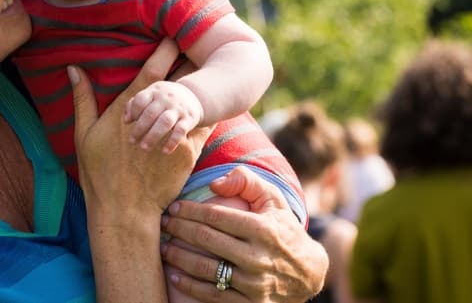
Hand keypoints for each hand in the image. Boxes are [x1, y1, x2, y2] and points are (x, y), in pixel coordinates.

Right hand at [71, 40, 203, 213]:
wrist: (124, 209)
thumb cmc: (99, 172)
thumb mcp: (83, 133)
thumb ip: (83, 98)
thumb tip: (73, 68)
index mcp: (131, 109)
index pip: (153, 71)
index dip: (165, 50)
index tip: (172, 35)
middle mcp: (156, 118)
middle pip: (180, 82)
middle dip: (189, 62)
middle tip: (199, 46)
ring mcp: (175, 135)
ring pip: (197, 102)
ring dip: (204, 87)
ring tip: (214, 72)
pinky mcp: (189, 154)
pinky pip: (206, 127)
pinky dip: (211, 114)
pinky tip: (218, 105)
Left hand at [125, 80, 204, 152]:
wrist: (193, 96)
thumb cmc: (163, 99)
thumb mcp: (151, 95)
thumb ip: (135, 104)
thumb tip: (126, 120)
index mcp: (155, 91)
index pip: (141, 100)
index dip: (133, 111)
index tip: (128, 123)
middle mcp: (166, 98)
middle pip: (151, 113)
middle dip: (140, 128)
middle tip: (131, 141)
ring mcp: (178, 108)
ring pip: (165, 122)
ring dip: (153, 136)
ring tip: (144, 148)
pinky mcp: (189, 119)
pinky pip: (180, 131)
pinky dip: (172, 142)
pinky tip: (165, 151)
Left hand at [160, 167, 327, 302]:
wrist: (308, 274)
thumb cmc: (283, 229)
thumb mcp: (273, 199)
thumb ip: (246, 180)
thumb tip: (214, 184)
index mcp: (263, 229)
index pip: (215, 217)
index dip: (189, 211)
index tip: (173, 207)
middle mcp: (259, 257)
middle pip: (206, 240)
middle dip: (178, 230)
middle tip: (162, 224)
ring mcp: (255, 283)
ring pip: (206, 269)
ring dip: (178, 258)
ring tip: (163, 248)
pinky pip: (213, 296)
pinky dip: (190, 286)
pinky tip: (175, 275)